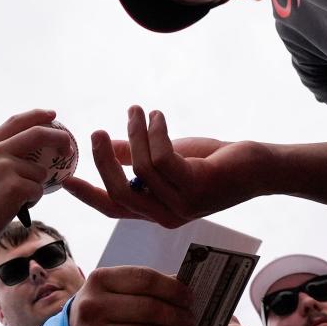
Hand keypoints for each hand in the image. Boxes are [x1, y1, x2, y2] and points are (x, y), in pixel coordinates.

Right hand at [0, 110, 70, 253]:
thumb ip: (2, 157)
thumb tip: (35, 150)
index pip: (16, 122)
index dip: (37, 115)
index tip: (53, 116)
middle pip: (37, 134)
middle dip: (59, 138)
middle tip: (69, 149)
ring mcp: (3, 168)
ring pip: (40, 171)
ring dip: (35, 187)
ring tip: (15, 200)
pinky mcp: (13, 187)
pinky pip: (39, 190)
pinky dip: (33, 200)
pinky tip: (14, 208)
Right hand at [61, 106, 270, 227]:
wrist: (261, 168)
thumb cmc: (217, 162)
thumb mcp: (172, 158)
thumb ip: (140, 157)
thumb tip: (112, 147)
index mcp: (157, 211)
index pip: (114, 208)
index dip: (88, 195)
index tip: (66, 179)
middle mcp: (166, 215)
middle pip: (119, 193)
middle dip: (102, 160)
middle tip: (97, 132)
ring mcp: (182, 205)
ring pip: (140, 169)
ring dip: (135, 133)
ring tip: (139, 111)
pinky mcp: (196, 187)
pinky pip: (161, 158)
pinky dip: (155, 133)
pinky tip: (158, 117)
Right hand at [68, 266, 194, 325]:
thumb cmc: (103, 308)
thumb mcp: (115, 289)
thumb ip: (146, 285)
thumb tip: (183, 286)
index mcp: (99, 280)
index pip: (145, 279)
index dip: (173, 288)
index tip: (189, 297)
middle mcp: (93, 306)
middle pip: (149, 309)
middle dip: (178, 315)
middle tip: (191, 320)